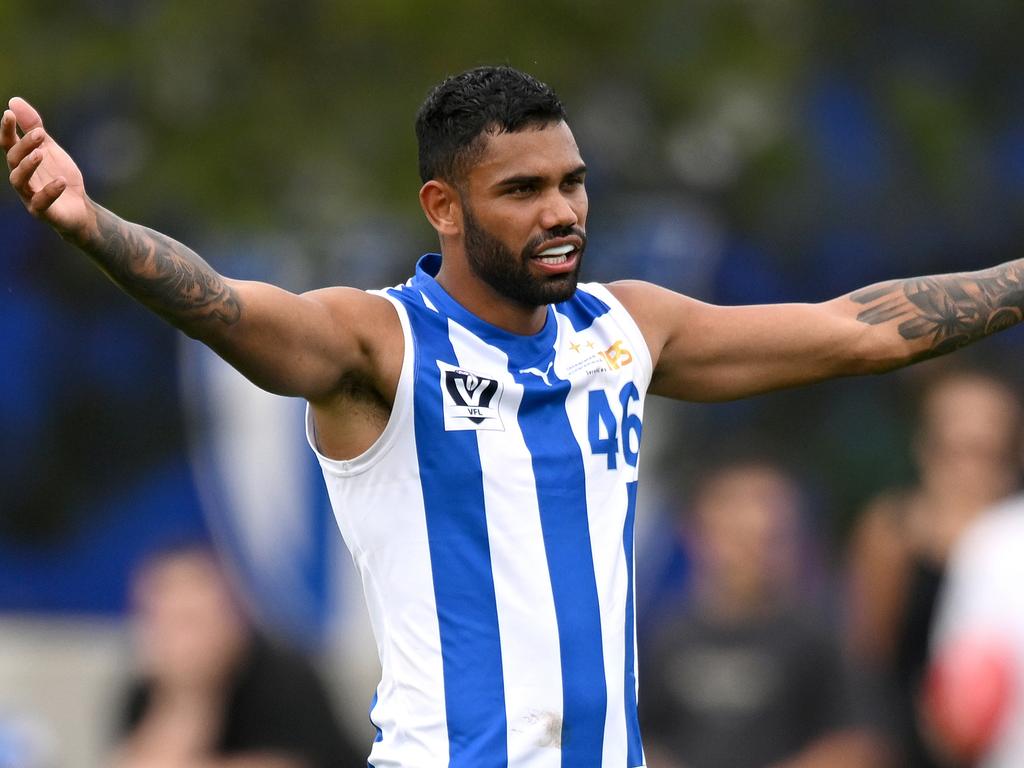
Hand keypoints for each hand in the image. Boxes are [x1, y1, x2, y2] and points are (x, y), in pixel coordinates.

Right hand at [2, 97, 90, 236]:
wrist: (80, 209)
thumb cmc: (60, 176)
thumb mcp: (49, 149)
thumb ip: (33, 127)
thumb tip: (13, 101)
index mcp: (22, 162)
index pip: (8, 144)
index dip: (6, 130)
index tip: (9, 114)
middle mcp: (21, 178)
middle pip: (13, 159)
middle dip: (24, 145)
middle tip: (40, 133)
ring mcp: (29, 196)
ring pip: (19, 181)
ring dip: (28, 166)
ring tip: (41, 153)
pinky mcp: (43, 212)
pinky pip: (41, 202)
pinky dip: (50, 191)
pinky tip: (61, 181)